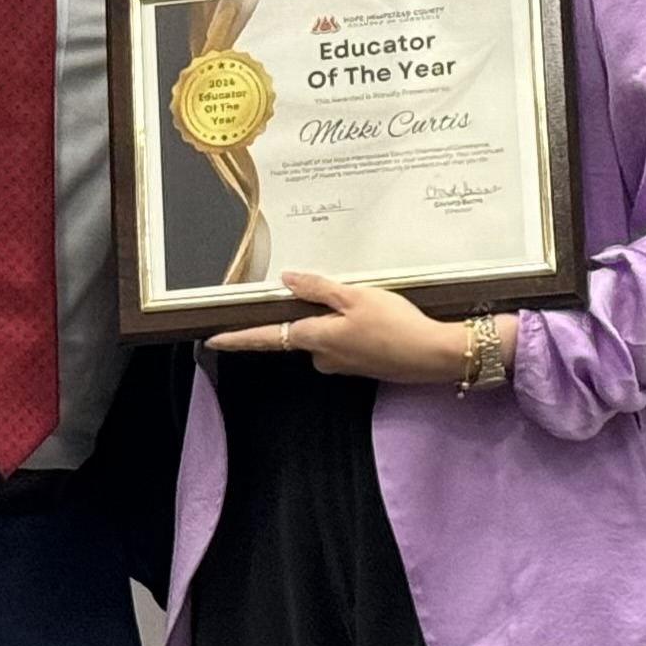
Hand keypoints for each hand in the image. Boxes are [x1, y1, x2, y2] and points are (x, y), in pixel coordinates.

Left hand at [205, 271, 495, 385]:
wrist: (432, 355)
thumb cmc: (395, 324)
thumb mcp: (356, 297)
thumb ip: (319, 289)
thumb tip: (288, 281)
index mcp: (316, 338)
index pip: (266, 338)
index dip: (238, 338)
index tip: (212, 340)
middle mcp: (323, 356)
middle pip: (300, 332)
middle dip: (308, 314)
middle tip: (327, 293)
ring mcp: (342, 363)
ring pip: (324, 336)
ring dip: (334, 320)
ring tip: (364, 301)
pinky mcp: (360, 364)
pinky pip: (343, 342)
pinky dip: (351, 328)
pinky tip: (374, 317)